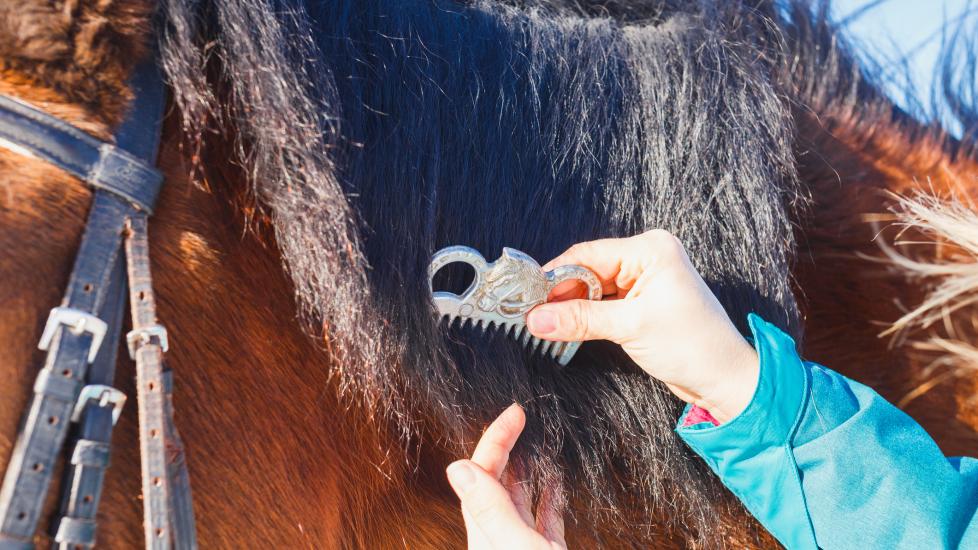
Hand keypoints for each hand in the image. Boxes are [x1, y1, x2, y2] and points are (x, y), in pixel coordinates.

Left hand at [445, 404, 565, 549]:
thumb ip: (490, 508)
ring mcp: (523, 543)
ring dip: (524, 469)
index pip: (483, 473)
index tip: (514, 413)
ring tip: (532, 443)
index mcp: (487, 532)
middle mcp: (500, 536)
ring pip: (519, 499)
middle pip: (497, 481)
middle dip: (506, 445)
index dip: (497, 439)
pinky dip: (550, 497)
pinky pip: (546, 518)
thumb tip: (457, 467)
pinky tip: (555, 483)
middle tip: (521, 417)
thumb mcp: (514, 545)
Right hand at [527, 230, 759, 422]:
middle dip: (560, 294)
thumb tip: (535, 318)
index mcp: (651, 249)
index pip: (589, 255)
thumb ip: (580, 319)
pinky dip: (585, 317)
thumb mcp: (630, 327)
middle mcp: (648, 258)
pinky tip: (563, 328)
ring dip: (570, 308)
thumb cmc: (692, 345)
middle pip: (588, 270)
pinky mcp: (642, 303)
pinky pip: (603, 304)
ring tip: (540, 324)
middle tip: (528, 314)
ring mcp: (645, 281)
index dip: (555, 277)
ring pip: (593, 289)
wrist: (725, 379)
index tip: (525, 296)